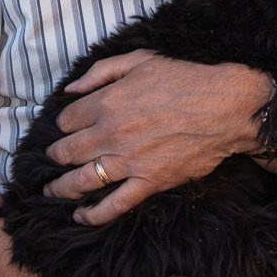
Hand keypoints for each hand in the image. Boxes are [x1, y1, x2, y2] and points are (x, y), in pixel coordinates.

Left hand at [47, 53, 272, 222]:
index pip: (67, 120)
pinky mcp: (148, 182)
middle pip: (67, 152)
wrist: (226, 107)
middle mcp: (110, 134)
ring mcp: (128, 162)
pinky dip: (94, 214)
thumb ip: (101, 71)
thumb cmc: (185, 79)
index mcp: (106, 102)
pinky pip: (114, 205)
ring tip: (52, 191)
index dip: (63, 124)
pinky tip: (81, 216)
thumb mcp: (140, 60)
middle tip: (51, 159)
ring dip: (61, 188)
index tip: (66, 128)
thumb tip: (71, 88)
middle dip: (54, 156)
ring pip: (81, 181)